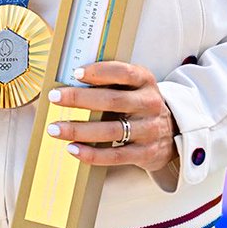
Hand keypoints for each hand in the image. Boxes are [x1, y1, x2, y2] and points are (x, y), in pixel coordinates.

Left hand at [46, 61, 177, 171]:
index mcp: (146, 81)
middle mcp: (150, 104)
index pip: (124, 72)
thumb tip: (71, 81)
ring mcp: (149, 130)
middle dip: (80, 99)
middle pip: (113, 101)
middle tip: (55, 97)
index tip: (76, 73)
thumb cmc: (140, 104)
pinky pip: (115, 155)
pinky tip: (72, 149)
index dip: (99, 72)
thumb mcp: (135, 86)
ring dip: (79, 130)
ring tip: (55, 128)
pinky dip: (91, 154)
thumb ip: (112, 82)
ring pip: (111, 131)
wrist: (172, 132)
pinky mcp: (145, 153)